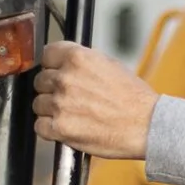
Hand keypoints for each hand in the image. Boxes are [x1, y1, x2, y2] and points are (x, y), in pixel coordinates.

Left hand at [34, 41, 157, 159]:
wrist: (146, 125)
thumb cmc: (134, 99)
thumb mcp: (110, 64)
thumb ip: (83, 62)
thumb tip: (66, 64)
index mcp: (77, 58)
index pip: (47, 55)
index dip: (52, 66)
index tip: (56, 72)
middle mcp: (66, 78)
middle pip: (40, 81)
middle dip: (52, 89)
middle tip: (70, 98)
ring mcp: (61, 104)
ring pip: (38, 104)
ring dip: (51, 110)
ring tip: (72, 115)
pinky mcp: (60, 128)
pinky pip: (40, 126)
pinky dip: (50, 129)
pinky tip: (67, 127)